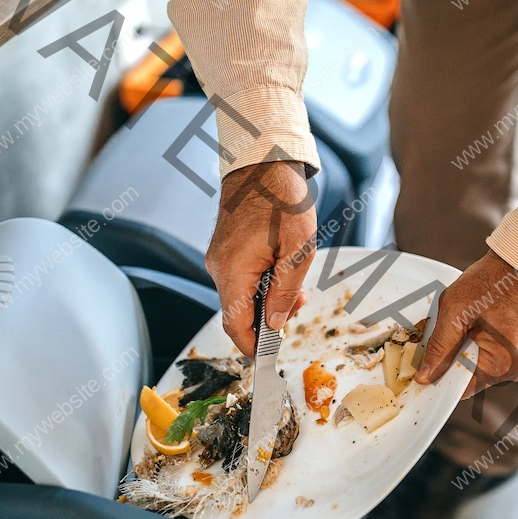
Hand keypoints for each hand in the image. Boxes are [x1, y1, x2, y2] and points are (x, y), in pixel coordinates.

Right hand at [206, 161, 316, 356]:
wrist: (263, 162)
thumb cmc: (283, 199)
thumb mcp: (297, 248)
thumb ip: (284, 290)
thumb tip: (273, 324)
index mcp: (233, 270)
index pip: (235, 325)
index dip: (253, 347)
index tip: (270, 356)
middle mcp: (218, 267)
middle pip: (238, 313)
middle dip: (268, 319)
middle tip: (299, 302)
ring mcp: (218, 259)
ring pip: (240, 296)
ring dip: (266, 299)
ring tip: (294, 280)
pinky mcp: (224, 251)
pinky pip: (239, 279)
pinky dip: (259, 283)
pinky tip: (280, 268)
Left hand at [415, 251, 517, 397]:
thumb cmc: (497, 278)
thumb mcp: (456, 310)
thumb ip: (439, 347)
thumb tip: (427, 376)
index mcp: (505, 364)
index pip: (462, 389)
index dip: (441, 376)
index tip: (427, 365)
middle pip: (473, 377)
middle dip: (457, 356)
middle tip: (455, 326)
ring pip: (484, 365)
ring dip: (472, 347)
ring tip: (476, 318)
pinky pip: (497, 354)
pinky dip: (486, 341)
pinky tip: (487, 319)